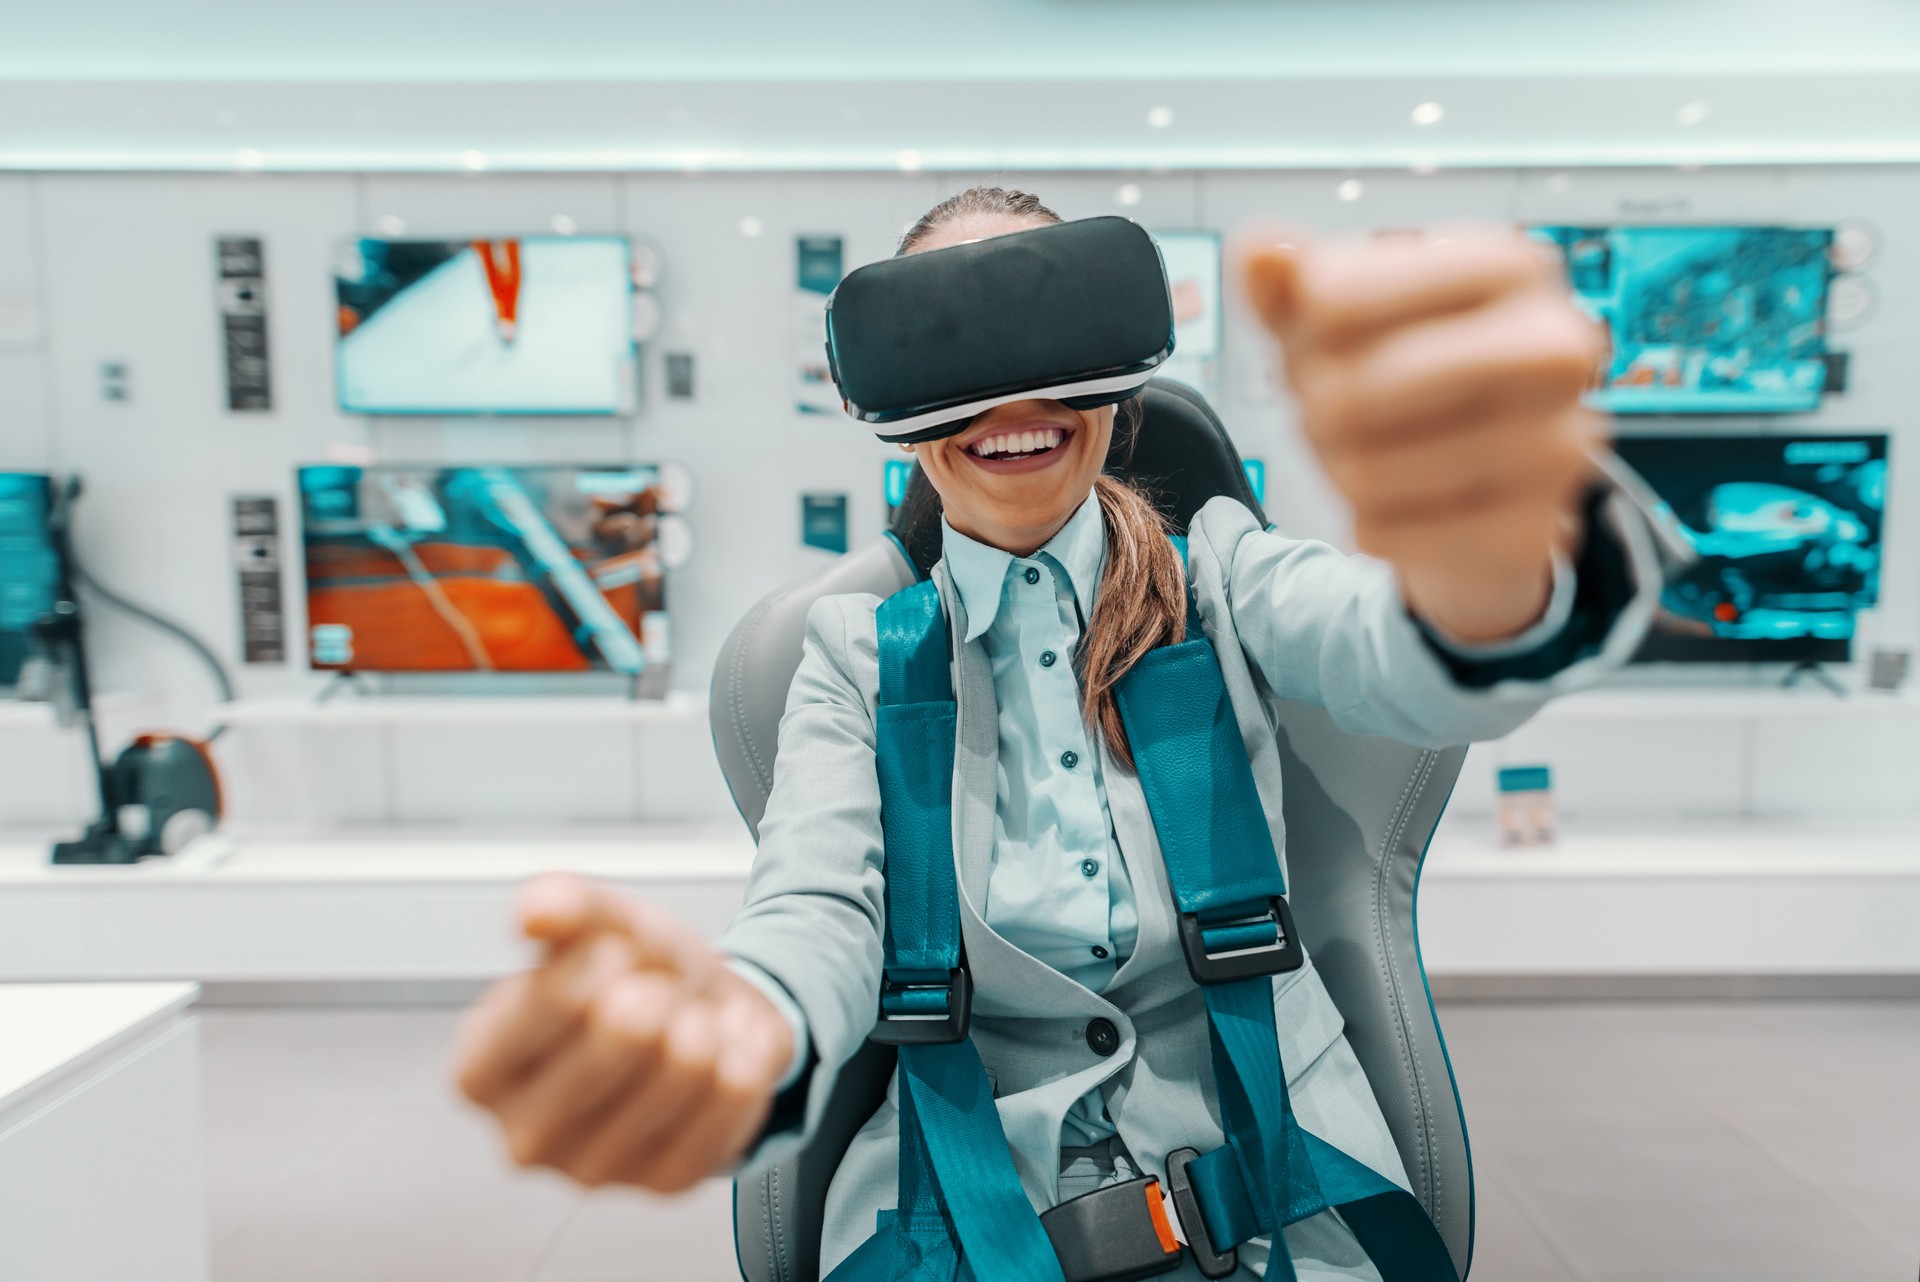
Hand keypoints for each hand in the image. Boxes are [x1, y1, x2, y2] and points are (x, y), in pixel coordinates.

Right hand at [454, 873, 793, 1191]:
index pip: (549, 1001)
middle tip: (655, 990)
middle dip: (659, 987)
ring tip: (687, 1022)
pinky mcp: (665, 1184)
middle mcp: (522, 1137)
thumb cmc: (632, 977)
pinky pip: (734, 1095)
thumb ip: (564, 906)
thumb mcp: (600, 923)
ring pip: (688, 1064)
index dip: (602, 959)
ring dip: (704, 1019)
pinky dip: (743, 1054)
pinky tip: (722, 1053)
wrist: (703, 1024)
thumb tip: (535, 910)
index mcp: (480, 1070)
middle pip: (624, 1032)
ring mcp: (593, 1172)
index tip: (612, 951)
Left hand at [1242, 226, 1606, 643]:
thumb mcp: (1344, 319)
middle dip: (1316, 410)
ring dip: (1341, 471)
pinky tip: (1401, 506)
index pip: (1331, 296)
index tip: (1323, 342)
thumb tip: (1258, 253)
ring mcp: (1556, 442)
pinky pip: (1388, 534)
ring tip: (1371, 455)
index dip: (1299, 333)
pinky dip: (1371, 526)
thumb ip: (1292, 284)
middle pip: (1349, 389)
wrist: (1487, 486)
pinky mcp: (1531, 528)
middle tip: (1333, 412)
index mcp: (1507, 263)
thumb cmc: (1408, 382)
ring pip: (1365, 468)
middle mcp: (1553, 344)